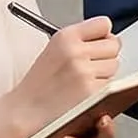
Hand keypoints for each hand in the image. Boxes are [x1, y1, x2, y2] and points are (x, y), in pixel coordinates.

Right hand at [0, 17, 119, 137]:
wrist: (23, 113)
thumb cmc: (38, 85)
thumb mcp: (54, 50)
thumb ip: (80, 40)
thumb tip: (110, 39)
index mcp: (65, 37)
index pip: (103, 24)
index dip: (103, 36)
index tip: (98, 44)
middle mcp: (75, 51)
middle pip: (113, 45)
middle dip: (106, 56)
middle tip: (90, 67)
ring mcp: (84, 72)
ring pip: (114, 65)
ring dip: (104, 74)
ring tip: (83, 82)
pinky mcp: (92, 92)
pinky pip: (111, 85)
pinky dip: (102, 91)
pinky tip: (84, 94)